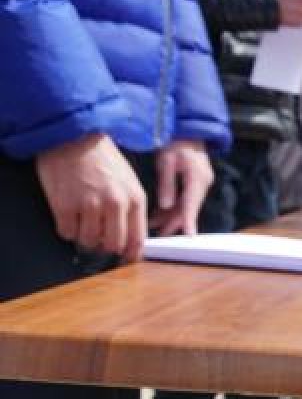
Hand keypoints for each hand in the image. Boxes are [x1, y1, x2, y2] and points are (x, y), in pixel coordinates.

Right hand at [35, 134, 147, 261]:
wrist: (74, 136)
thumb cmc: (102, 158)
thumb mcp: (129, 180)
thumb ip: (132, 207)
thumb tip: (131, 237)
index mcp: (135, 198)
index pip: (137, 239)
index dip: (131, 255)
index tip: (125, 261)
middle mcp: (115, 204)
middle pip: (112, 245)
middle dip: (105, 247)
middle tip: (97, 239)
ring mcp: (89, 205)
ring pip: (88, 241)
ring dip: (84, 237)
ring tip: (82, 221)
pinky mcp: (66, 205)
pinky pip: (67, 233)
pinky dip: (67, 229)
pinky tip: (68, 215)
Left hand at [150, 140, 213, 236]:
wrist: (186, 128)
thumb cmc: (176, 141)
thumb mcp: (167, 161)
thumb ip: (167, 184)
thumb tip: (165, 205)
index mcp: (197, 178)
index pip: (192, 204)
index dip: (189, 221)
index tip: (189, 236)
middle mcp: (203, 183)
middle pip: (189, 207)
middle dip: (175, 222)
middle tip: (160, 235)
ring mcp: (201, 182)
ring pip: (187, 204)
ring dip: (172, 215)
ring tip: (154, 225)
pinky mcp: (195, 181)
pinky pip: (185, 198)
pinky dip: (173, 206)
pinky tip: (160, 212)